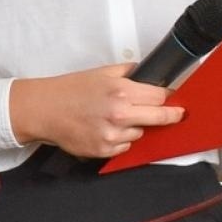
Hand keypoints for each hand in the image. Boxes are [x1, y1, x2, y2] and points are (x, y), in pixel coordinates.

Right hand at [10, 63, 185, 156]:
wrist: (44, 110)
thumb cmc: (71, 89)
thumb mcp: (103, 72)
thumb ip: (130, 71)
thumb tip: (150, 73)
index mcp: (122, 91)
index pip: (160, 97)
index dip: (167, 96)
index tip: (172, 98)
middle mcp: (120, 114)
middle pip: (160, 117)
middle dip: (170, 115)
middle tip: (177, 114)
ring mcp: (112, 135)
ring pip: (141, 133)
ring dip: (136, 127)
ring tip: (116, 118)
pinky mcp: (103, 150)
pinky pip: (125, 147)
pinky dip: (121, 140)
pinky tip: (106, 129)